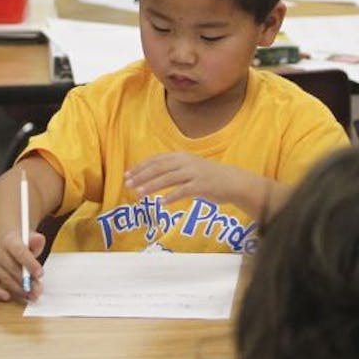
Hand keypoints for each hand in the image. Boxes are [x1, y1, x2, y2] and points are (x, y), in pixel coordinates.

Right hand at [0, 227, 44, 301]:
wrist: (5, 243)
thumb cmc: (20, 244)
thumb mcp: (30, 239)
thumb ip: (36, 241)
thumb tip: (38, 240)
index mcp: (10, 242)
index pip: (19, 252)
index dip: (30, 263)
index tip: (40, 274)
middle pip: (13, 268)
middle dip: (27, 281)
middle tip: (38, 289)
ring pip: (6, 279)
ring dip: (19, 290)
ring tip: (32, 295)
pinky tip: (8, 297)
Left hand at [125, 153, 246, 206]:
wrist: (231, 181)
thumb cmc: (206, 176)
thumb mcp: (188, 167)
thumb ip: (171, 169)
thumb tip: (149, 175)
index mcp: (180, 156)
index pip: (156, 160)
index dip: (140, 167)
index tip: (127, 175)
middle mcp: (185, 162)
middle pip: (159, 168)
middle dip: (141, 176)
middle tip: (128, 185)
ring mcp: (193, 173)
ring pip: (168, 179)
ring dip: (152, 186)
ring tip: (139, 194)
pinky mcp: (201, 186)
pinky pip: (183, 191)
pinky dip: (171, 197)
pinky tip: (161, 203)